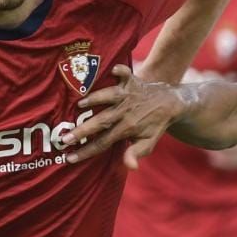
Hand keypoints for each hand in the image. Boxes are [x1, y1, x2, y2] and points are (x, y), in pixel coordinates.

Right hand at [68, 65, 188, 168]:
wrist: (172, 102)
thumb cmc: (155, 124)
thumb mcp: (149, 143)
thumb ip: (136, 153)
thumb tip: (130, 167)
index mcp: (127, 128)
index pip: (103, 143)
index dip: (86, 151)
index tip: (69, 158)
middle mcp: (125, 112)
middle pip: (100, 122)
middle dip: (82, 130)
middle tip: (64, 138)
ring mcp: (127, 95)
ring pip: (108, 96)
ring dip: (95, 98)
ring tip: (80, 103)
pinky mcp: (131, 81)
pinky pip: (124, 74)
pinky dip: (119, 71)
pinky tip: (112, 69)